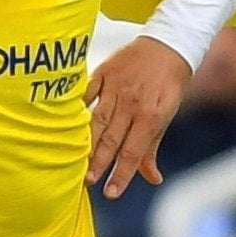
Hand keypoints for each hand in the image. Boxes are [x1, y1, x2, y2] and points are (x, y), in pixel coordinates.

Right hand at [87, 35, 190, 198]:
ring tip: (74, 161)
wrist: (169, 43)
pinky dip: (76, 107)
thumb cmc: (169, 84)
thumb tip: (153, 179)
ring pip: (96, 119)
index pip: (132, 152)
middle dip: (99, 162)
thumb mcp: (167, 116)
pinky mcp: (103, 72)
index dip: (121, 175)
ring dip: (86, 142)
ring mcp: (115, 87)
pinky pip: (86, 92)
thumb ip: (152, 148)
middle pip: (111, 139)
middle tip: (87, 182)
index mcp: (151, 116)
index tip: (110, 193)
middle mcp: (132, 103)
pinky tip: (66, 124)